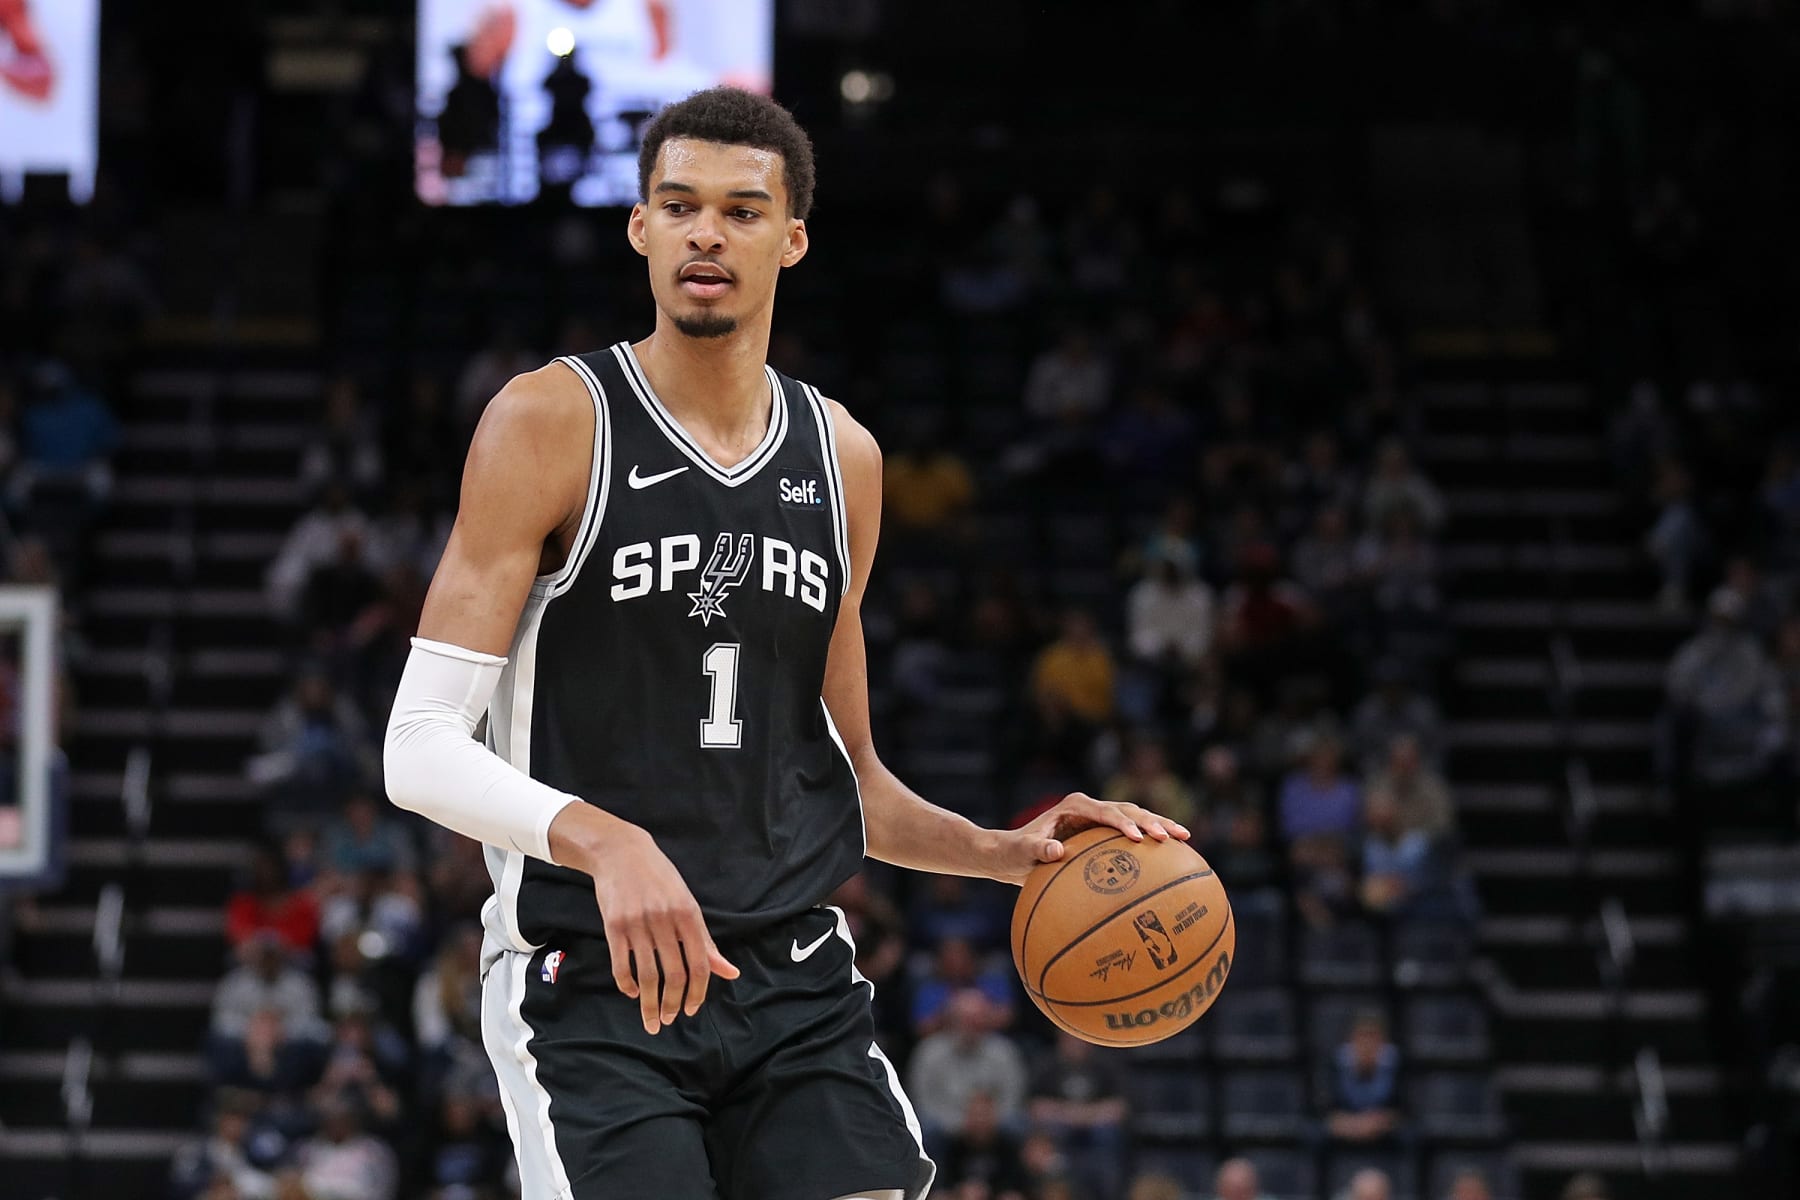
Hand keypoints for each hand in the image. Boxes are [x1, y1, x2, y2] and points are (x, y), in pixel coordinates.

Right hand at [578, 822, 738, 1033]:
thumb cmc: (660, 879)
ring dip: (649, 1003)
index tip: (692, 1010)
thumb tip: (730, 972)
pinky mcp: (613, 926)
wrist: (621, 852)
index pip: (699, 964)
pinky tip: (632, 993)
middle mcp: (665, 920)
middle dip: (673, 1004)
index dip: (698, 993)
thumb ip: (705, 941)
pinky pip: (621, 965)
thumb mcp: (688, 904)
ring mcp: (638, 923)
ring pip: (648, 975)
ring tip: (651, 1019)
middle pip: (674, 974)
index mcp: (688, 914)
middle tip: (670, 1020)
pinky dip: (627, 985)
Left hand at [992, 792, 1191, 885]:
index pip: (1105, 811)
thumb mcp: (1021, 852)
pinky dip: (1152, 841)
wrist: (1013, 854)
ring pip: (1136, 818)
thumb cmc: (1015, 853)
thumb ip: (1036, 849)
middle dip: (1152, 821)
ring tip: (1184, 839)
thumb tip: (1056, 850)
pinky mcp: (1104, 833)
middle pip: (1128, 810)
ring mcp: (1099, 819)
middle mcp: (1090, 808)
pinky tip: (1173, 855)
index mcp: (1074, 806)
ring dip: (1159, 826)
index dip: (1124, 823)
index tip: (1138, 839)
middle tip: (1172, 837)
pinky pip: (1132, 834)